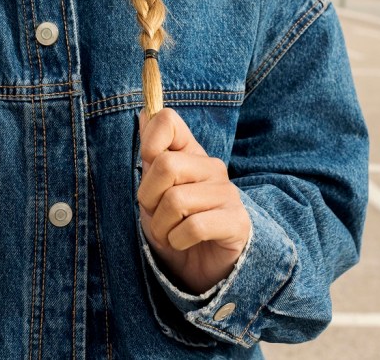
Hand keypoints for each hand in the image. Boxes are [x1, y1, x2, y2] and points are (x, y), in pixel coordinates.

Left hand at [137, 107, 250, 294]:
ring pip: (176, 200)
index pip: (168, 120)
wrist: (201, 268)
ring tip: (170, 233)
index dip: (149, 141)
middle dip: (149, 198)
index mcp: (190, 153)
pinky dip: (177, 241)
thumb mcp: (154, 191)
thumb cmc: (175, 226)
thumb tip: (144, 112)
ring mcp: (227, 193)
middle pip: (166, 165)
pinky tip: (184, 243)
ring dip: (162, 227)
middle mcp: (212, 167)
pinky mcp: (236, 221)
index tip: (148, 165)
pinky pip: (193, 226)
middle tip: (157, 214)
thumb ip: (152, 153)